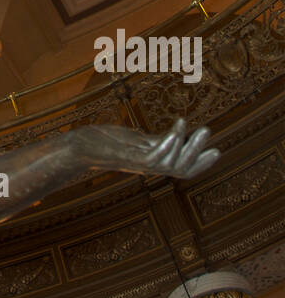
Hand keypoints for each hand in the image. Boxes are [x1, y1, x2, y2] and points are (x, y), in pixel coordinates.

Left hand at [83, 119, 219, 179]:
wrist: (81, 146)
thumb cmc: (107, 143)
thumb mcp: (136, 142)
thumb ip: (154, 143)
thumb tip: (175, 138)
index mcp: (152, 163)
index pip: (182, 169)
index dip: (200, 163)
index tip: (217, 151)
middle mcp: (147, 167)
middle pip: (181, 168)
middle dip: (198, 154)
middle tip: (210, 133)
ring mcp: (138, 164)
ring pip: (171, 164)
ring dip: (188, 147)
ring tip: (201, 128)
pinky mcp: (127, 158)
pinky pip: (153, 158)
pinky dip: (168, 144)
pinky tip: (177, 130)